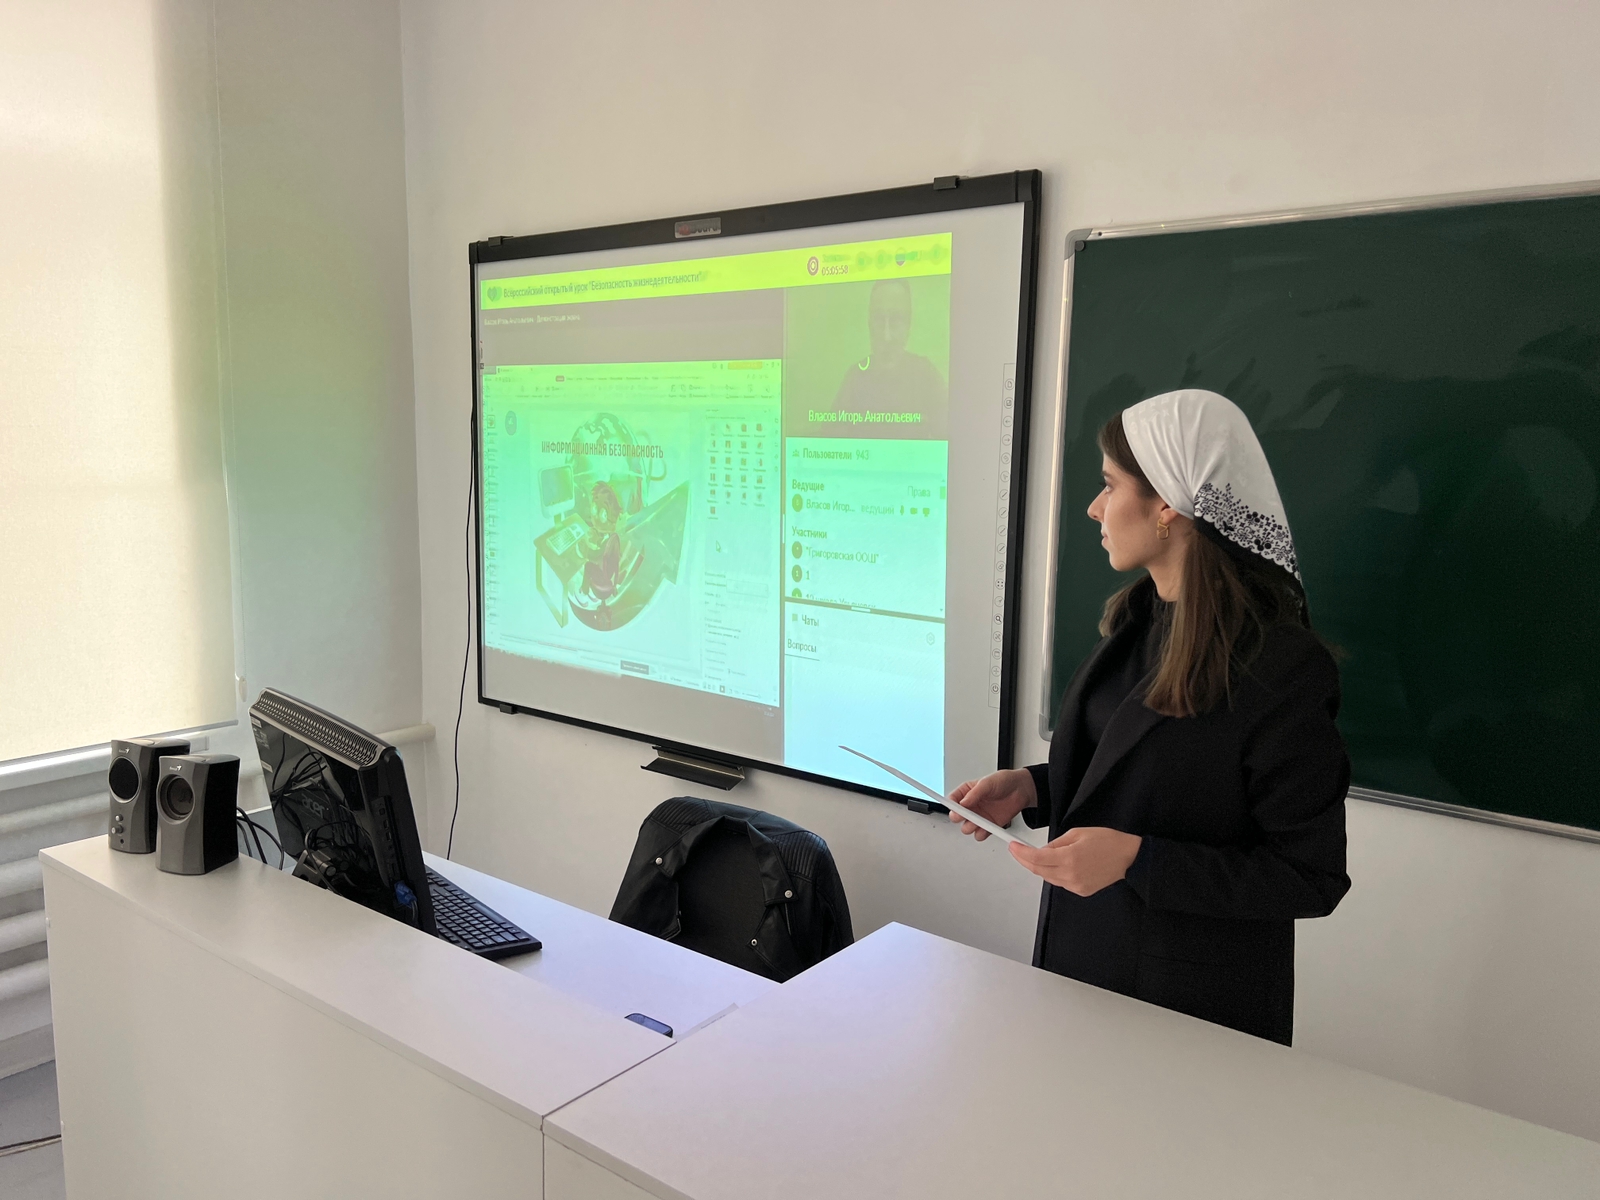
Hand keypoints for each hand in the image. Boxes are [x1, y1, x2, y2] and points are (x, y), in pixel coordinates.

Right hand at [947, 769, 1035, 841]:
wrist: (1021, 790)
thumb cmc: (1004, 781)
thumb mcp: (987, 783)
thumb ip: (974, 793)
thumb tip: (962, 803)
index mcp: (966, 793)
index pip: (952, 800)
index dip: (951, 806)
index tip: (954, 810)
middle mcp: (971, 806)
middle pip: (957, 817)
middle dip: (959, 818)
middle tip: (966, 816)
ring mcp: (979, 816)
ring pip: (967, 827)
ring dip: (970, 827)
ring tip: (977, 823)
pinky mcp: (989, 825)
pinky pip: (980, 834)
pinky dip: (981, 834)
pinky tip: (985, 829)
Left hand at [1008, 827, 1141, 896]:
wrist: (1128, 857)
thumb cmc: (1107, 841)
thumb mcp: (1077, 833)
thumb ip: (1056, 843)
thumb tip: (1042, 851)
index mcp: (1069, 858)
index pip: (1036, 858)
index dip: (1021, 853)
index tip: (1013, 847)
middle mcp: (1071, 875)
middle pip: (1038, 870)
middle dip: (1025, 860)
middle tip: (1018, 851)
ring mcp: (1076, 885)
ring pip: (1048, 877)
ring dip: (1040, 867)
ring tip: (1040, 855)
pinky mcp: (1081, 891)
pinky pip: (1060, 882)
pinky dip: (1055, 873)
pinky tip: (1059, 864)